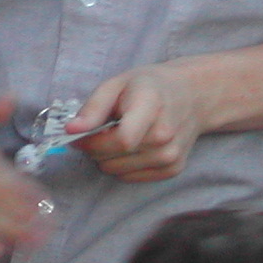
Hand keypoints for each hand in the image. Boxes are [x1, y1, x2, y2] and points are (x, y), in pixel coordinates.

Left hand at [70, 64, 202, 181]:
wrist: (191, 96)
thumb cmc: (149, 86)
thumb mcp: (117, 84)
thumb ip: (93, 108)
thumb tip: (70, 130)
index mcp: (151, 106)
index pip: (121, 140)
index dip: (92, 142)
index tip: (78, 135)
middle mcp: (165, 135)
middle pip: (113, 158)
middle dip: (95, 148)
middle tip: (100, 130)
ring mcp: (171, 155)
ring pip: (117, 171)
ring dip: (108, 158)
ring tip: (118, 136)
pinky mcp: (172, 169)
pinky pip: (130, 178)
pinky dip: (123, 166)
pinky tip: (132, 146)